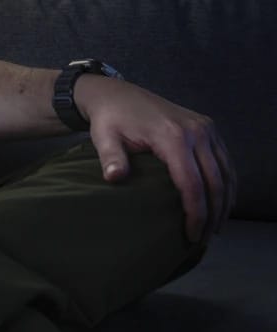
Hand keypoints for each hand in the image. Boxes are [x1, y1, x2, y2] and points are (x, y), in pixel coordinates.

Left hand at [83, 78, 235, 242]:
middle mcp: (195, 131)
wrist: (115, 94)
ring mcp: (204, 128)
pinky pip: (224, 160)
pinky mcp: (206, 127)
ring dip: (225, 201)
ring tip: (215, 226)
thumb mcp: (104, 137)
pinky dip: (227, 183)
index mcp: (172, 136)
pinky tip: (220, 201)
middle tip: (204, 237)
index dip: (195, 213)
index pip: (192, 184)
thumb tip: (115, 177)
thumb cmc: (109, 119)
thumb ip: (111, 158)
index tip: (191, 234)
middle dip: (213, 213)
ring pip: (226, 172)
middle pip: (215, 181)